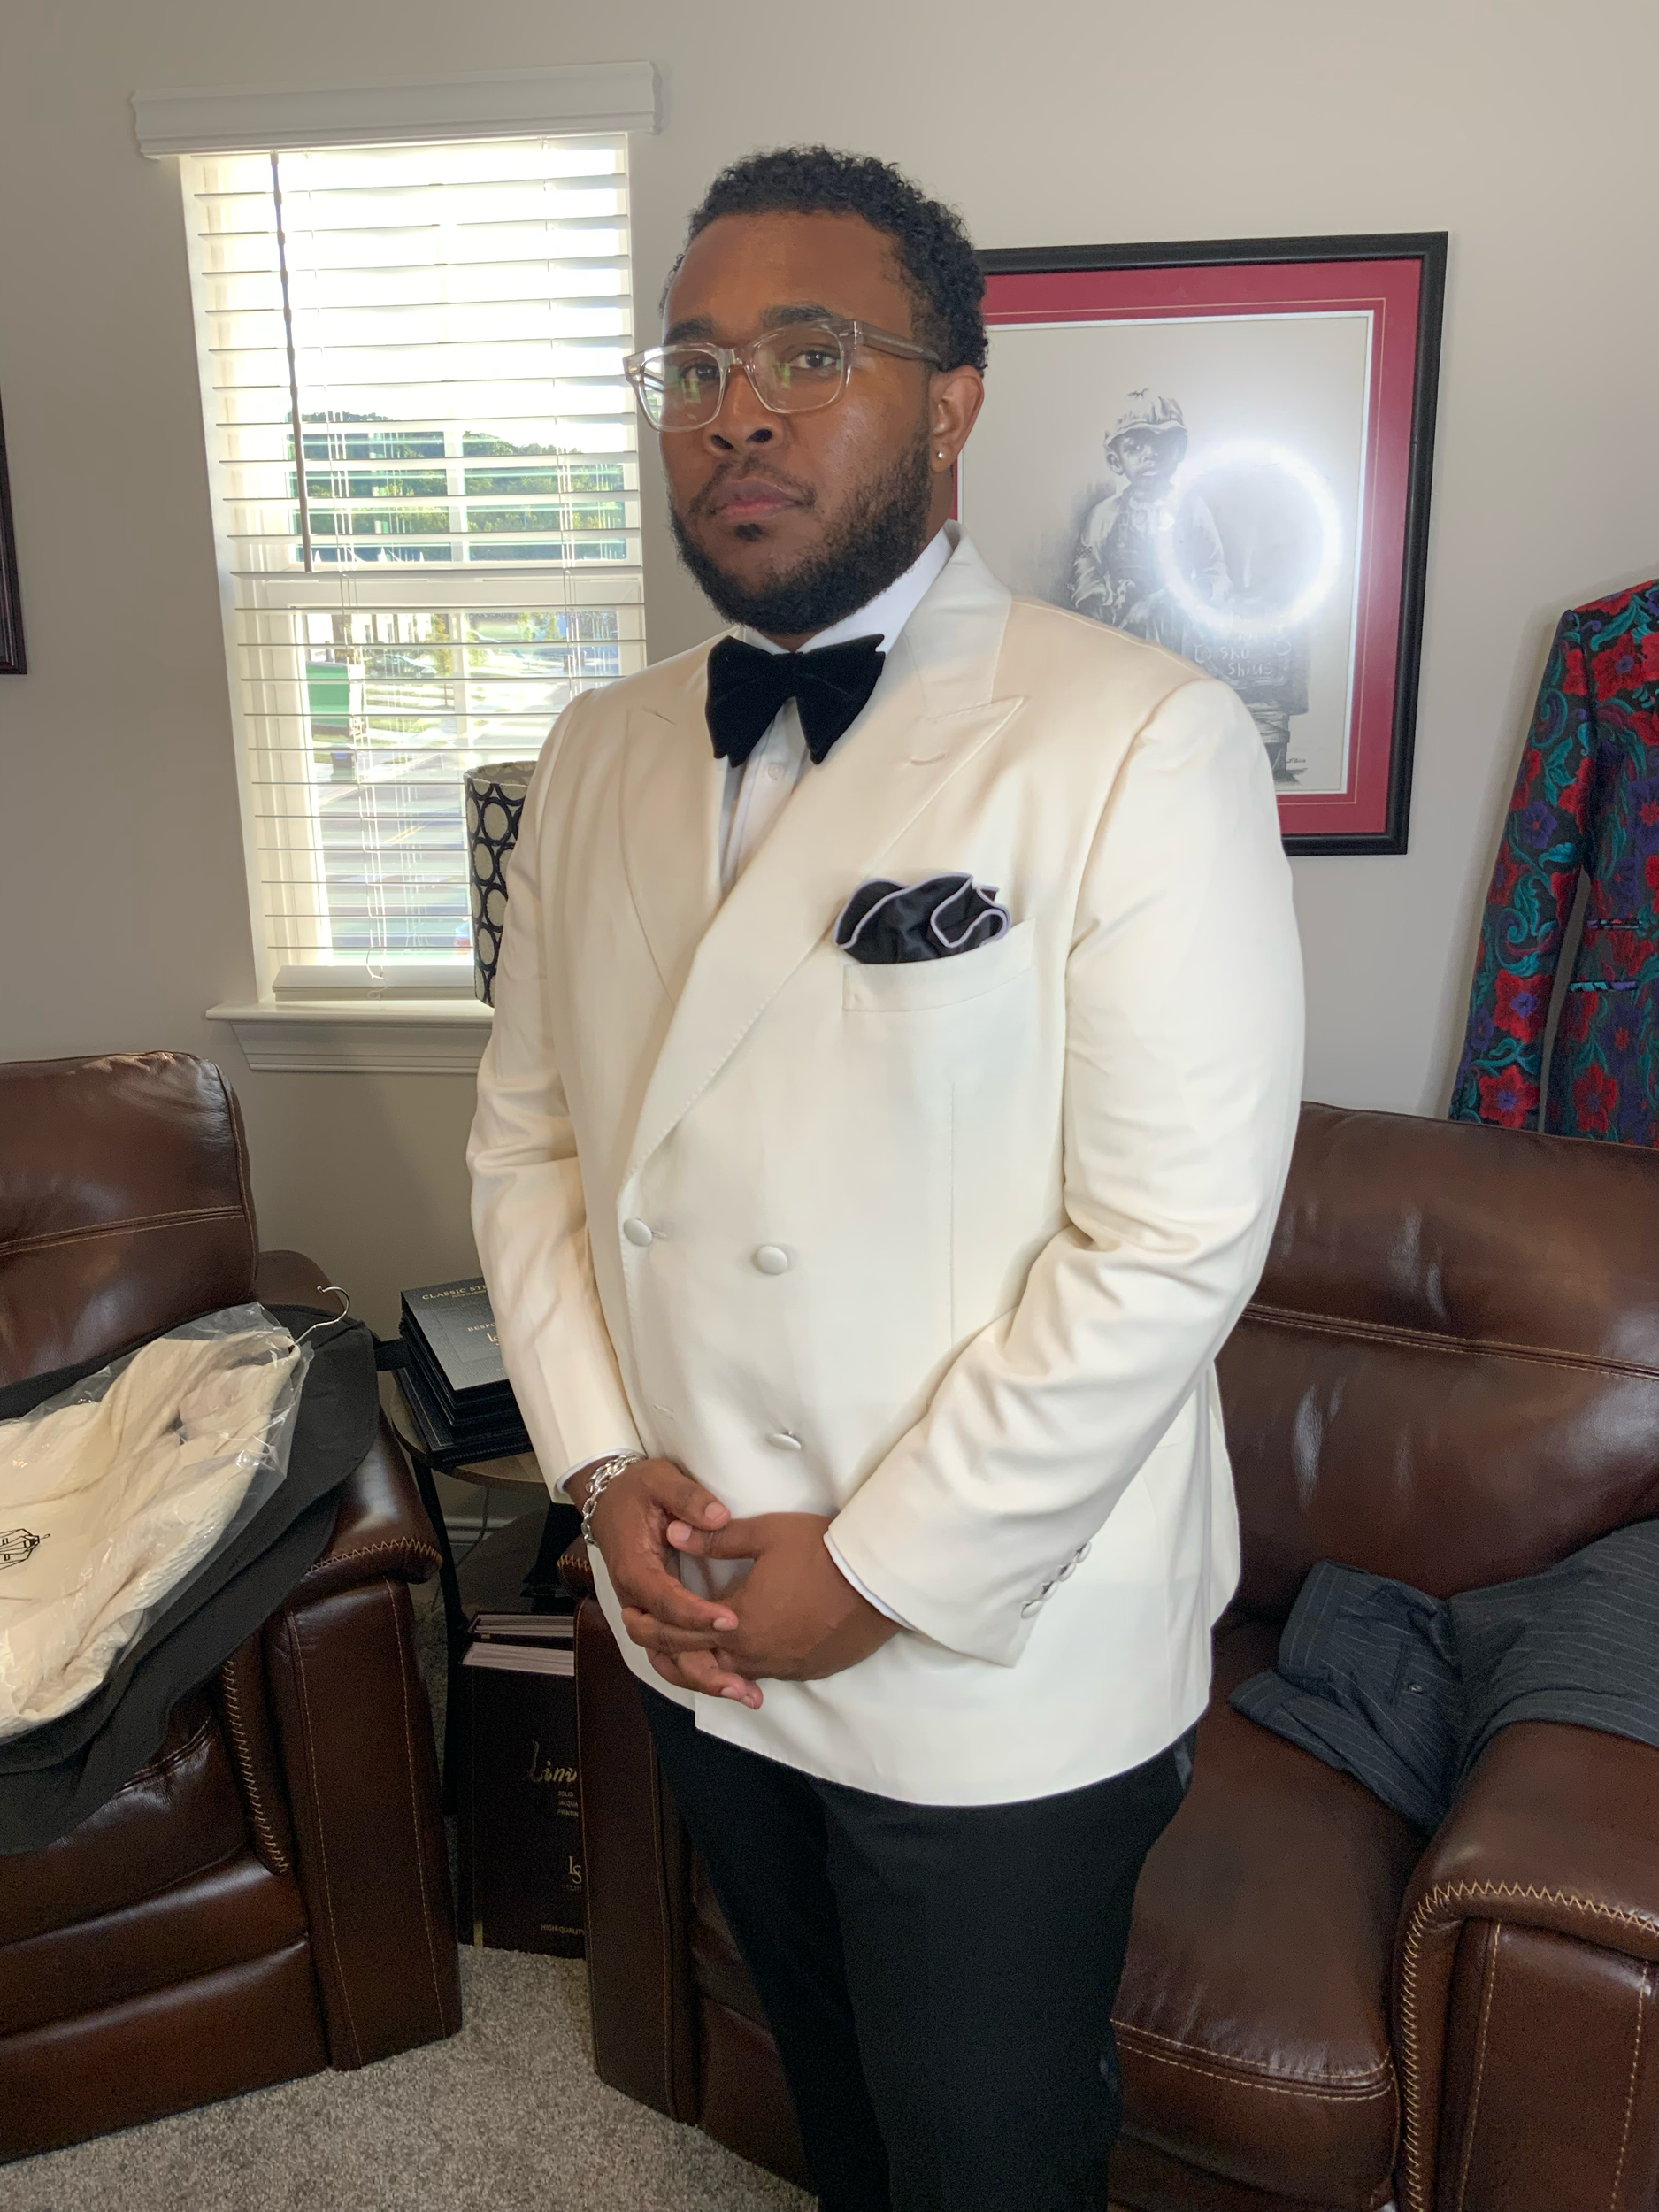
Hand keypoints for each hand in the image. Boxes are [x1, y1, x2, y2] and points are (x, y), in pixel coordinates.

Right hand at [579, 1457, 757, 1703]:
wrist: (610, 1497)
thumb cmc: (638, 1488)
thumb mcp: (661, 1480)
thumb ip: (688, 1498)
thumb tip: (719, 1516)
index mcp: (634, 1567)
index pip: (664, 1600)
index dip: (695, 1615)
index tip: (732, 1622)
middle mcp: (634, 1597)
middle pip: (660, 1642)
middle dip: (700, 1663)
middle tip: (739, 1680)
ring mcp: (643, 1610)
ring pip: (665, 1656)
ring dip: (701, 1678)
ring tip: (743, 1694)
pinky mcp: (655, 1615)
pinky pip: (672, 1651)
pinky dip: (697, 1670)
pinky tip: (733, 1683)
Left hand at [653, 1512, 898, 1704]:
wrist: (880, 1583)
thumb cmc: (822, 1553)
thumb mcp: (766, 1535)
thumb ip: (716, 1539)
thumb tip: (672, 1534)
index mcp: (737, 1622)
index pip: (679, 1631)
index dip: (649, 1625)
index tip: (629, 1617)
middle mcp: (754, 1654)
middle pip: (697, 1662)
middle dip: (666, 1652)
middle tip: (644, 1639)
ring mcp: (782, 1667)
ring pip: (728, 1676)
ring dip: (702, 1667)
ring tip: (684, 1658)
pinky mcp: (806, 1672)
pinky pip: (761, 1676)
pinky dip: (739, 1671)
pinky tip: (737, 1662)